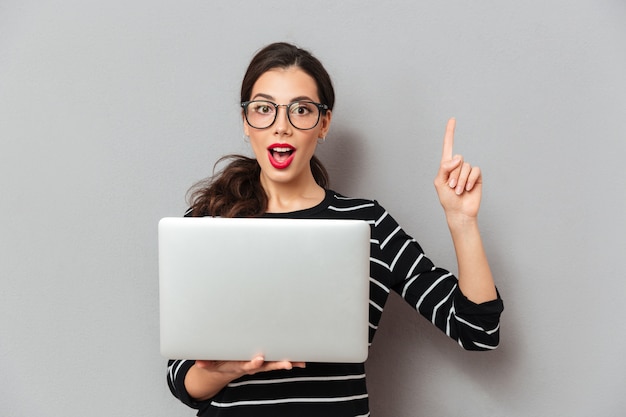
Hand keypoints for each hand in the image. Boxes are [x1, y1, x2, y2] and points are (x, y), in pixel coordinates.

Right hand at [186, 357, 306, 400]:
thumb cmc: (219, 362)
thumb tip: (199, 363)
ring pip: (275, 363)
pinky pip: (277, 359)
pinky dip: (289, 360)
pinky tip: (300, 360)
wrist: (224, 369)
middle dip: (276, 365)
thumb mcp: (210, 363)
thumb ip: (206, 362)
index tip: (259, 359)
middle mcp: (252, 365)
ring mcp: (259, 363)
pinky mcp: (264, 360)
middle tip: (287, 364)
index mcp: (240, 365)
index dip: (253, 363)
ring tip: (300, 363)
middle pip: (266, 366)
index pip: (247, 365)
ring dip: (287, 362)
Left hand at [434, 118, 482, 221]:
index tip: (452, 119)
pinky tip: (468, 189)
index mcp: (447, 166)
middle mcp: (458, 166)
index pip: (448, 146)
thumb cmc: (447, 199)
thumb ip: (445, 168)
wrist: (460, 212)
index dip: (450, 133)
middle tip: (452, 188)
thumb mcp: (440, 182)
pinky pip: (475, 171)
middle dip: (453, 175)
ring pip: (465, 166)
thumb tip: (458, 157)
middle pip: (457, 159)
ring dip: (461, 180)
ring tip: (458, 191)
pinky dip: (470, 180)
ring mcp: (468, 171)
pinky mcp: (477, 176)